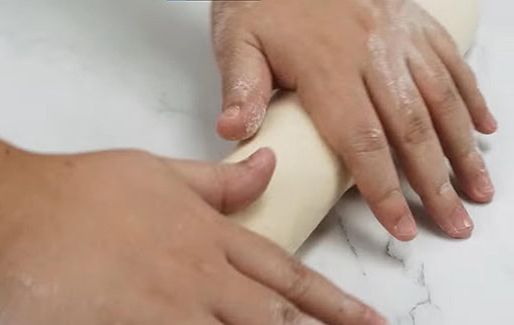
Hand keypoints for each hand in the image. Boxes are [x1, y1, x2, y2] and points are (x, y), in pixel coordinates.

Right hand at [0, 148, 383, 324]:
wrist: (20, 213)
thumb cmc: (86, 189)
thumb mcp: (160, 172)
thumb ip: (220, 181)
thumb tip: (267, 164)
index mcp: (210, 236)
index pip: (287, 274)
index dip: (333, 301)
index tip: (367, 318)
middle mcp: (201, 276)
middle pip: (275, 316)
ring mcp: (169, 309)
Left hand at [212, 0, 497, 239]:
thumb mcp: (237, 41)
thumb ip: (240, 88)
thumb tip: (234, 134)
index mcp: (327, 68)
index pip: (362, 142)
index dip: (384, 190)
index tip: (402, 227)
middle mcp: (372, 55)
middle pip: (412, 130)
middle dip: (436, 184)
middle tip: (455, 224)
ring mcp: (397, 36)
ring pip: (441, 99)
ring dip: (464, 149)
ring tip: (480, 189)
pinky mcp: (411, 20)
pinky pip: (450, 60)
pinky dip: (471, 96)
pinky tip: (484, 127)